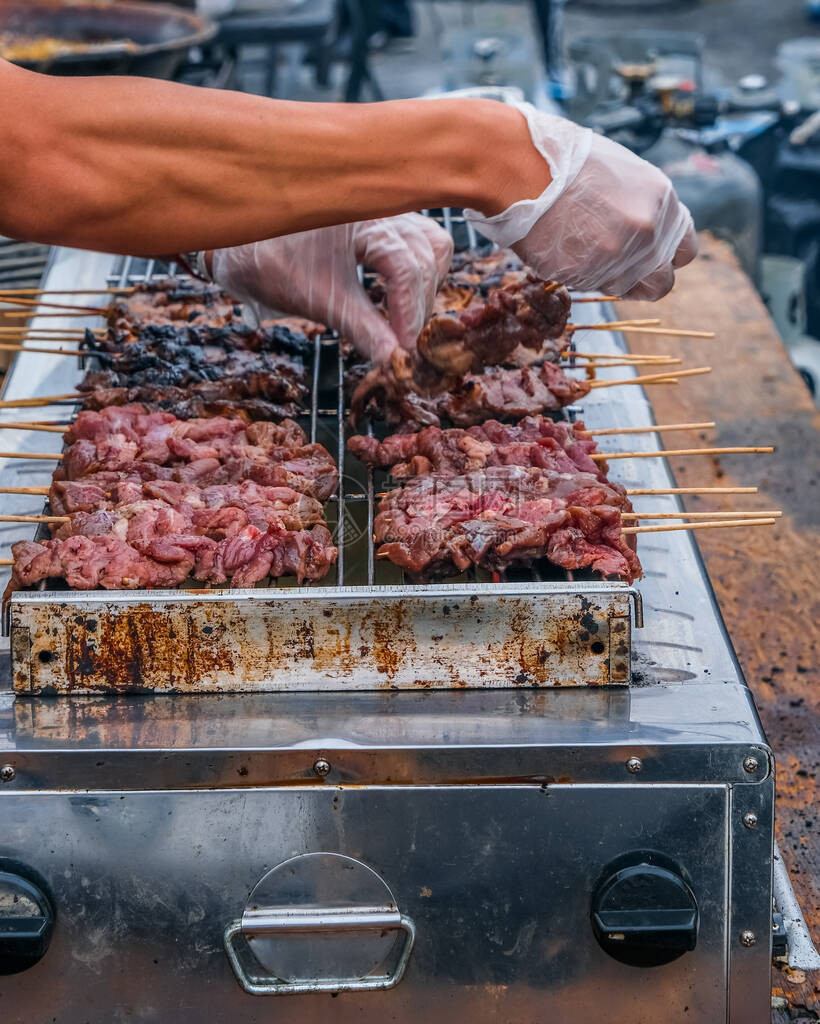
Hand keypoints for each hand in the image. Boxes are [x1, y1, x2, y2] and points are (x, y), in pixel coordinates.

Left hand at [210, 214, 452, 362]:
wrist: (244, 242)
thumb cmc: (273, 263)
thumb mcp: (320, 301)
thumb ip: (362, 328)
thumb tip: (396, 361)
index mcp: (362, 217)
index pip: (407, 265)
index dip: (411, 312)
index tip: (407, 350)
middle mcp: (381, 207)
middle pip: (427, 258)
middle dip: (418, 306)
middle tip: (404, 346)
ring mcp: (387, 212)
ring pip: (432, 248)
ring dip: (424, 289)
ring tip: (403, 324)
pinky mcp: (387, 223)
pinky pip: (422, 244)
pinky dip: (419, 275)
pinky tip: (401, 300)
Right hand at [465, 103, 696, 299]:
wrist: (517, 168)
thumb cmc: (563, 160)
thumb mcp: (621, 172)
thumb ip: (642, 205)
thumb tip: (648, 228)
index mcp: (661, 200)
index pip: (685, 250)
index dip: (666, 254)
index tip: (650, 253)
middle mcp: (647, 233)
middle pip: (662, 282)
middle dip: (644, 277)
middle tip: (620, 263)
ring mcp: (615, 259)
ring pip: (625, 289)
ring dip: (610, 277)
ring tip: (584, 248)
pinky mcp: (583, 276)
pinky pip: (590, 287)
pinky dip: (580, 274)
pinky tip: (564, 247)